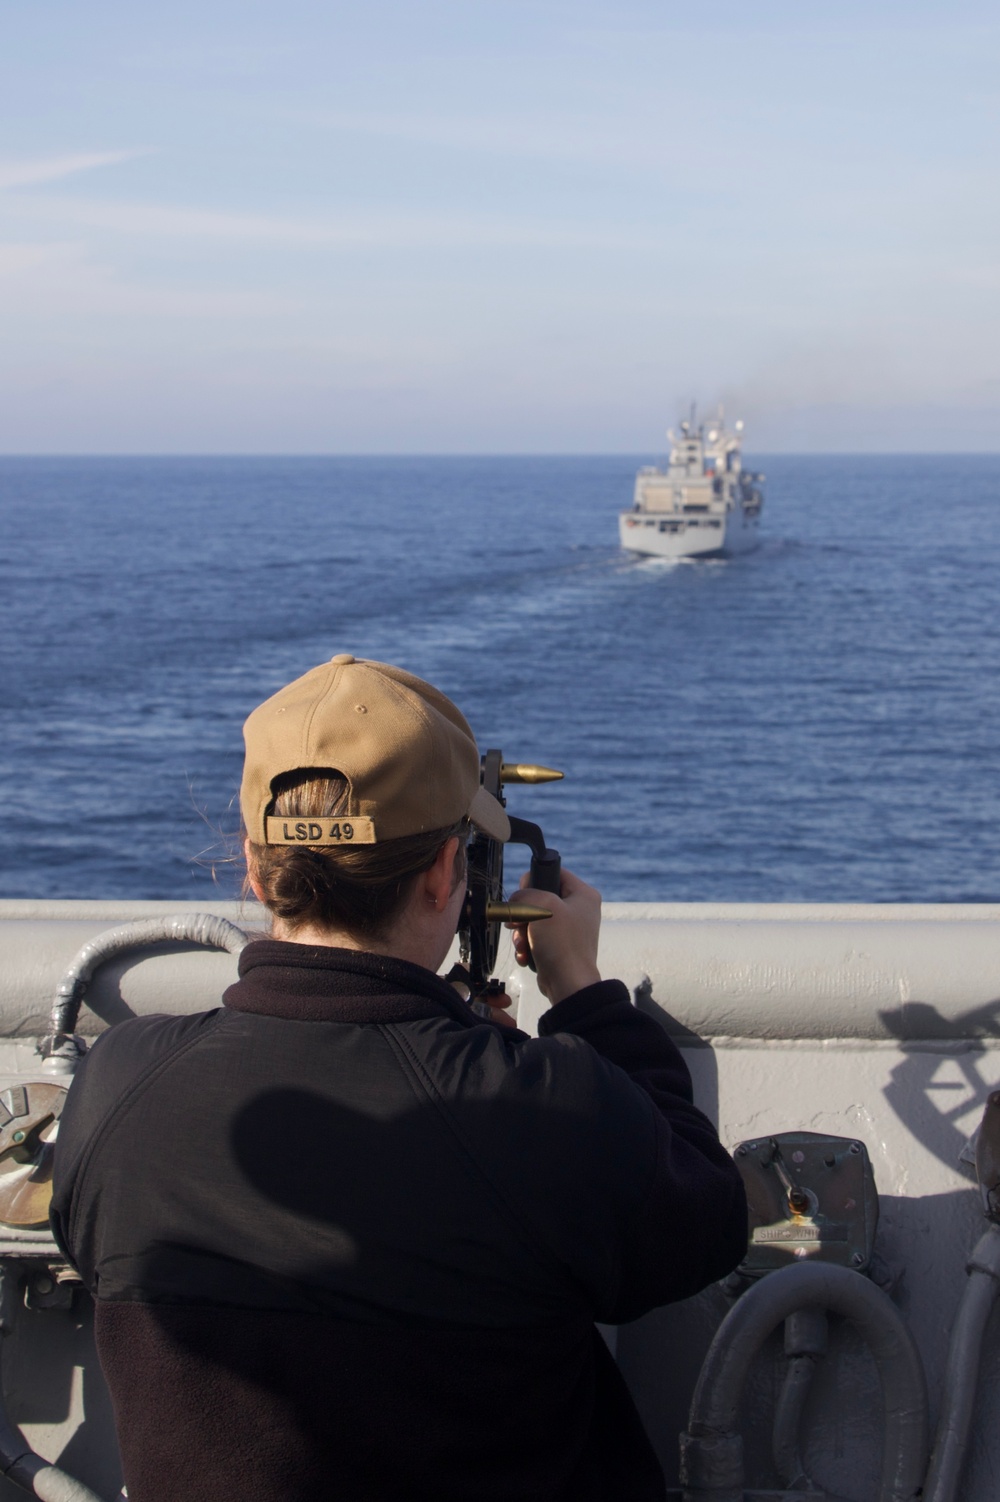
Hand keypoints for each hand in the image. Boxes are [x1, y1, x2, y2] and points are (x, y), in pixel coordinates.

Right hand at [506, 866, 601, 1005]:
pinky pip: (536, 938)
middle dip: (523, 913)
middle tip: (516, 922)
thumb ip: (524, 894)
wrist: (568, 984)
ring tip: (522, 944)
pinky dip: (527, 946)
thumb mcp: (541, 906)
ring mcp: (569, 929)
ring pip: (534, 920)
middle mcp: (579, 910)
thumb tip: (516, 902)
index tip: (523, 892)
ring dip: (522, 932)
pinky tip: (526, 955)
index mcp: (583, 895)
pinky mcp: (559, 946)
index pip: (555, 871)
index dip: (534, 879)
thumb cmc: (561, 943)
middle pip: (540, 898)